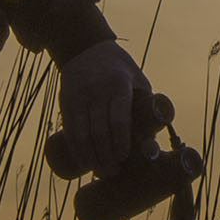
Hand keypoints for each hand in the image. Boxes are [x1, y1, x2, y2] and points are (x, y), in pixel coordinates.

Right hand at [57, 38, 154, 177]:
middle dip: (106, 156)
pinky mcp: (66, 101)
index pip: (119, 118)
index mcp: (118, 85)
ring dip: (91, 158)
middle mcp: (96, 90)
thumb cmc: (121, 70)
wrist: (87, 48)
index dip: (121, 142)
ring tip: (101, 171)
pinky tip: (83, 162)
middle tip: (114, 171)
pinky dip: (76, 149)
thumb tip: (153, 145)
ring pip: (82, 135)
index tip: (124, 157)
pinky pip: (69, 130)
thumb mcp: (137, 81)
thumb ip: (144, 109)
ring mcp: (79, 96)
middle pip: (99, 131)